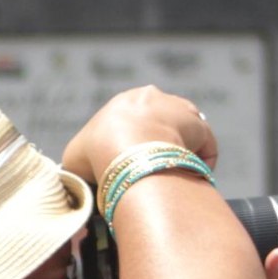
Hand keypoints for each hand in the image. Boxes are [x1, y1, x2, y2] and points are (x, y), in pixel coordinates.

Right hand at [61, 84, 215, 185]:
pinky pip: (203, 149)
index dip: (129, 146)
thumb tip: (85, 178)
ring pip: (184, 135)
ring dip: (179, 155)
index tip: (128, 167)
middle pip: (160, 124)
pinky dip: (198, 165)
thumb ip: (84, 161)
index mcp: (125, 101)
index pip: (132, 121)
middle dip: (156, 147)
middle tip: (149, 173)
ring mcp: (180, 110)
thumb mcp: (74, 157)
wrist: (128, 152)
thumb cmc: (96, 154)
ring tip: (170, 179)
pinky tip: (187, 180)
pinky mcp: (200, 126)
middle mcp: (155, 98)